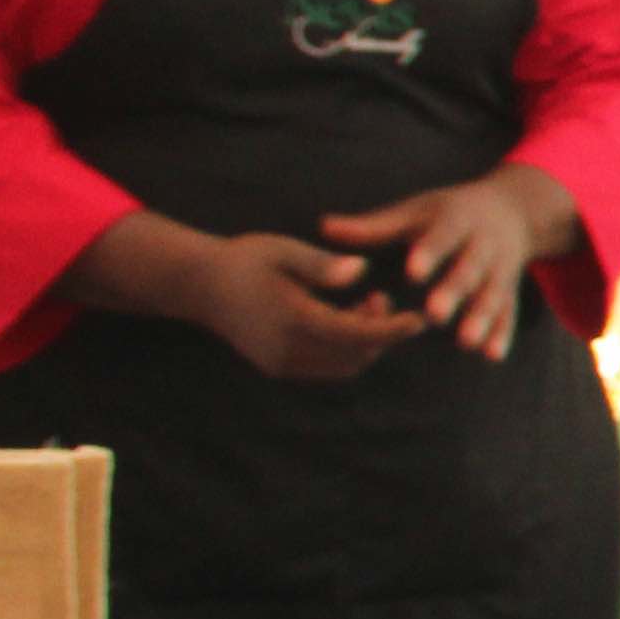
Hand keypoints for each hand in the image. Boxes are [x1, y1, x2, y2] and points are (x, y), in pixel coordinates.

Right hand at [184, 232, 426, 381]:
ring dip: (365, 343)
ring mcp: (280, 363)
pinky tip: (344, 319)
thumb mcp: (284, 251)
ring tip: (364, 306)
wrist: (200, 285)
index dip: (390, 330)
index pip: (354, 334)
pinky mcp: (278, 367)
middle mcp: (286, 349)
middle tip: (381, 298)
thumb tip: (361, 272)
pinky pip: (326, 368)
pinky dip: (346, 350)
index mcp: (291, 318)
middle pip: (354, 356)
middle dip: (379, 333)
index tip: (418, 320)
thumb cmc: (246, 260)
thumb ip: (322, 265)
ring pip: (342, 367)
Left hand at [321, 165, 579, 361]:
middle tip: (434, 315)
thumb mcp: (415, 211)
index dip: (430, 254)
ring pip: (493, 294)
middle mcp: (484, 245)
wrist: (512, 211)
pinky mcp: (509, 291)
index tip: (412, 273)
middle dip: (454, 291)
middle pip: (470, 269)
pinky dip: (501, 334)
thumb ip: (374, 226)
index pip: (443, 236)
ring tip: (464, 342)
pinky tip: (491, 356)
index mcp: (457, 220)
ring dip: (480, 318)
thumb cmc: (448, 213)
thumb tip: (324, 228)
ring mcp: (500, 269)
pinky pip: (509, 314)